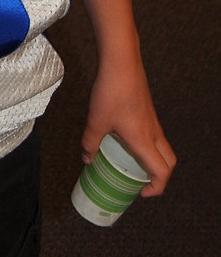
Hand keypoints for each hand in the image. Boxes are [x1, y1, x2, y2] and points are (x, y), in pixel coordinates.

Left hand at [82, 58, 175, 196]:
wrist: (121, 62)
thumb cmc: (111, 93)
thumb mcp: (96, 121)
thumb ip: (90, 142)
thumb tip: (86, 158)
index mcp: (144, 140)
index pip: (162, 171)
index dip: (157, 188)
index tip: (142, 193)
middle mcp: (153, 132)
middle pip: (169, 160)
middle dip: (160, 176)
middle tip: (142, 181)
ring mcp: (152, 119)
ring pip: (162, 146)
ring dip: (153, 158)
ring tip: (131, 162)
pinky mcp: (147, 108)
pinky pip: (154, 133)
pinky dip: (147, 143)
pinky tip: (125, 138)